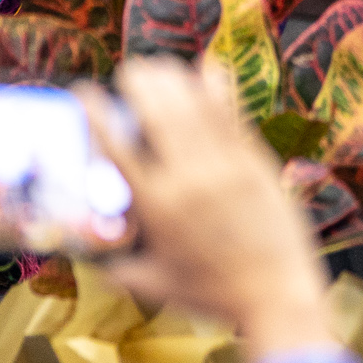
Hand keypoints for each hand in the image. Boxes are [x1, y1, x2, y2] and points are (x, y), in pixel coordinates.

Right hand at [80, 59, 331, 358]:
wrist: (276, 297)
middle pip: (156, 113)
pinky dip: (218, 88)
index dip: (97, 112)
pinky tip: (207, 67)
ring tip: (159, 65)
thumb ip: (118, 269)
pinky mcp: (256, 162)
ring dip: (172, 79)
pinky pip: (232, 115)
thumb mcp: (155, 285)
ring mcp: (225, 167)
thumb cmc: (213, 296)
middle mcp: (187, 178)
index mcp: (156, 207)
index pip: (117, 146)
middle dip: (139, 83)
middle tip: (129, 71)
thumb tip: (91, 260)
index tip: (85, 90)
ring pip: (193, 107)